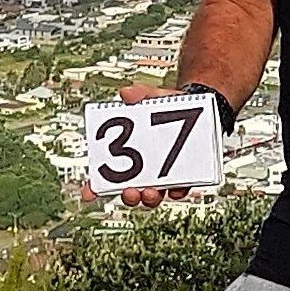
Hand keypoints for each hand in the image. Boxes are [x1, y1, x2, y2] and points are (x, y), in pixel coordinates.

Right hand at [81, 83, 192, 209]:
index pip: (107, 175)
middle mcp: (145, 170)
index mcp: (129, 155)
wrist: (200, 107)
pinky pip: (181, 189)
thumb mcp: (154, 97)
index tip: (88, 192)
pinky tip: (176, 187)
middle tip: (128, 191)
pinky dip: (177, 190)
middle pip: (132, 190)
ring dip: (151, 197)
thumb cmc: (169, 107)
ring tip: (151, 192)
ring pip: (154, 195)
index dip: (95, 186)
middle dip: (128, 194)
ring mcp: (165, 176)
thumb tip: (127, 93)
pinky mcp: (186, 177)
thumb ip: (141, 94)